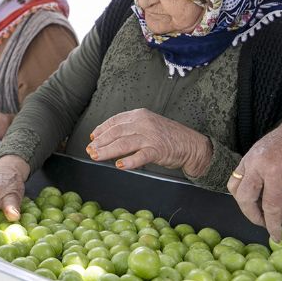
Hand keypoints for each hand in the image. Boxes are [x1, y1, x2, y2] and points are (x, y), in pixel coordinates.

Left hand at [86, 108, 212, 176]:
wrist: (191, 144)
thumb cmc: (167, 136)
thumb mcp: (147, 125)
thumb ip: (129, 129)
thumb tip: (106, 138)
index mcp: (139, 114)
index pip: (115, 121)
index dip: (101, 129)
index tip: (92, 138)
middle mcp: (143, 123)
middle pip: (116, 132)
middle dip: (100, 142)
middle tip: (90, 150)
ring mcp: (150, 136)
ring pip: (123, 143)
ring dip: (107, 151)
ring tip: (96, 156)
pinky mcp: (158, 150)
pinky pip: (141, 156)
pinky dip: (129, 161)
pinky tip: (119, 165)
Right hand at [227, 101, 281, 241]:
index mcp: (275, 171)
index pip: (270, 206)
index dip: (273, 225)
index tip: (277, 237)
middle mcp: (257, 164)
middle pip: (245, 198)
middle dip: (254, 216)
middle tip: (267, 224)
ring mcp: (249, 158)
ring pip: (235, 187)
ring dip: (245, 203)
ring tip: (261, 210)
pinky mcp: (246, 155)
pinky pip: (237, 176)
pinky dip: (243, 189)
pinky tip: (257, 195)